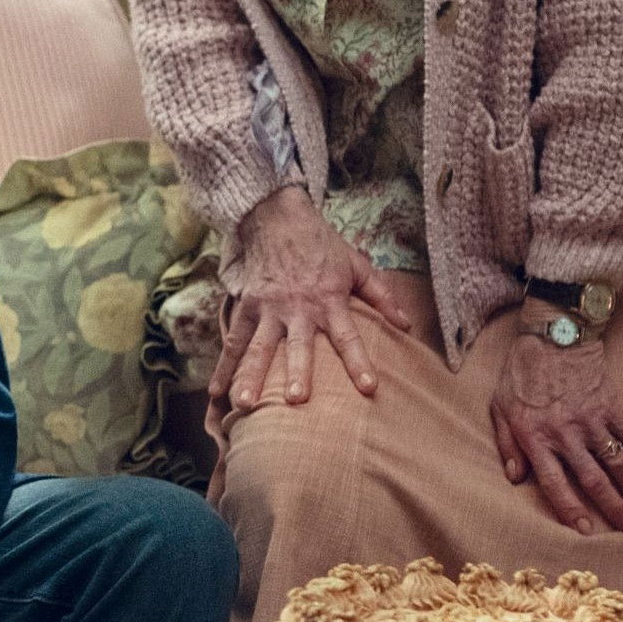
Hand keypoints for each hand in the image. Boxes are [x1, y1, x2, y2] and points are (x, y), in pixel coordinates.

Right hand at [213, 187, 416, 421]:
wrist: (278, 217)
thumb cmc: (322, 244)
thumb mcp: (358, 265)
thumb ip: (382, 297)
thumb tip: (407, 325)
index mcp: (329, 300)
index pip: (347, 336)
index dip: (359, 362)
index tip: (369, 387)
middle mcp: (298, 308)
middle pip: (299, 346)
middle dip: (298, 372)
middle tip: (297, 399)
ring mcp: (268, 308)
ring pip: (259, 348)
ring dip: (251, 376)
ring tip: (245, 404)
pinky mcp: (247, 306)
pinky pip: (234, 340)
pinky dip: (224, 366)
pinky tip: (215, 391)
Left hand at [492, 314, 622, 534]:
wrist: (551, 336)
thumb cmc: (520, 374)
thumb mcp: (500, 408)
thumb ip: (508, 444)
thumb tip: (514, 477)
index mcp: (535, 437)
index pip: (553, 482)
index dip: (570, 508)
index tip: (585, 529)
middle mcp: (564, 433)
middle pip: (592, 479)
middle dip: (612, 507)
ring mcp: (590, 419)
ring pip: (616, 462)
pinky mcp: (611, 405)